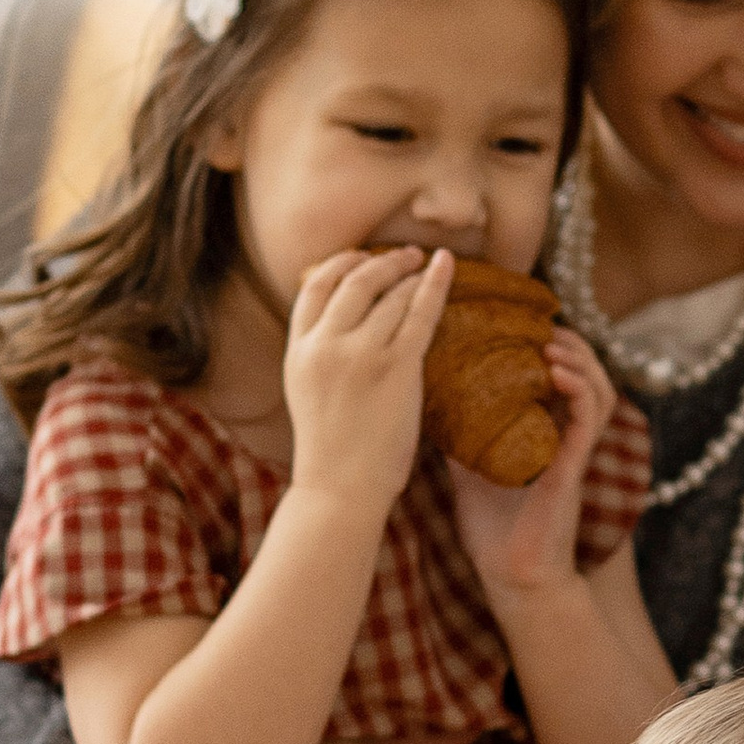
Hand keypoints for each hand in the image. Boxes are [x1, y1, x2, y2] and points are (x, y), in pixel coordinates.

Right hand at [281, 246, 451, 516]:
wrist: (341, 487)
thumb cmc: (331, 446)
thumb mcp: (306, 388)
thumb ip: (320, 351)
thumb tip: (347, 317)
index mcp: (298, 349)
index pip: (314, 286)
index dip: (340, 263)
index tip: (361, 257)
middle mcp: (325, 346)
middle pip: (353, 280)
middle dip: (381, 261)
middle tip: (404, 255)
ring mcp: (360, 355)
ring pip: (389, 294)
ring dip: (408, 274)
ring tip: (423, 267)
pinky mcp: (396, 368)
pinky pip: (420, 313)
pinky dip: (434, 283)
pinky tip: (445, 264)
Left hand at [447, 329, 616, 607]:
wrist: (510, 577)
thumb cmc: (493, 529)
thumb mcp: (467, 468)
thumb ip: (459, 435)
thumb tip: (425, 400)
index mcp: (545, 433)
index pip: (560, 378)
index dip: (550, 346)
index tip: (522, 324)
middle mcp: (565, 437)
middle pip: (586, 374)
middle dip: (570, 343)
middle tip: (541, 325)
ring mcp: (573, 452)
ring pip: (598, 390)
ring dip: (580, 360)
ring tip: (553, 342)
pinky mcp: (574, 468)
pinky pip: (588, 421)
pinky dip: (579, 391)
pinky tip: (557, 373)